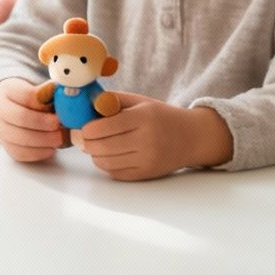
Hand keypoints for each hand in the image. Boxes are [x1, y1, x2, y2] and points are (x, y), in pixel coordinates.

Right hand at [0, 78, 66, 161]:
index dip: (45, 100)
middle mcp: (0, 111)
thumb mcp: (32, 88)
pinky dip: (40, 152)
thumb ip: (46, 92)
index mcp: (7, 91)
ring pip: (22, 138)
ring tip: (59, 136)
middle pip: (22, 118)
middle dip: (45, 122)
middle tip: (60, 124)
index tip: (60, 101)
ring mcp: (1, 132)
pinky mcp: (7, 148)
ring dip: (45, 139)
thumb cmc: (24, 99)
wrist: (4, 109)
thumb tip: (60, 92)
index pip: (26, 95)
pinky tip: (51, 147)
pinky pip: (23, 153)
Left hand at [76, 94, 231, 180]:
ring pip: (104, 162)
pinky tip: (109, 154)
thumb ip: (112, 100)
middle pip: (100, 147)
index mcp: (143, 118)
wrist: (192, 137)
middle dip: (86, 142)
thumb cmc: (161, 116)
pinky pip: (115, 173)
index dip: (86, 128)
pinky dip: (106, 164)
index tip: (83, 126)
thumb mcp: (140, 101)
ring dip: (94, 154)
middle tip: (83, 137)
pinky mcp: (146, 174)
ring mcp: (146, 160)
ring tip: (96, 145)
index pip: (102, 128)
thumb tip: (83, 105)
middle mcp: (145, 140)